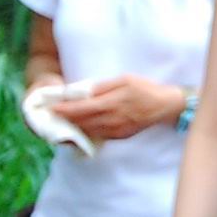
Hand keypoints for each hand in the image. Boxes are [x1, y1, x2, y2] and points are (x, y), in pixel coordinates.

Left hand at [55, 75, 185, 140]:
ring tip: (62, 121)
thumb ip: (103, 87)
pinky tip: (81, 126)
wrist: (164, 106)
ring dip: (75, 126)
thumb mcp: (124, 80)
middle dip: (66, 119)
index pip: (83, 108)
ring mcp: (116, 130)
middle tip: (52, 115)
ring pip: (89, 130)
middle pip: (83, 121)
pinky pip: (99, 134)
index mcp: (112, 103)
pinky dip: (88, 131)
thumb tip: (84, 92)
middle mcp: (113, 120)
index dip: (66, 110)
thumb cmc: (144, 89)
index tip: (53, 108)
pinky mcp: (120, 136)